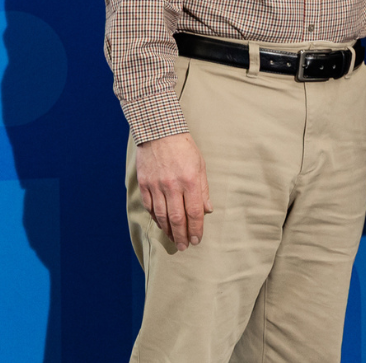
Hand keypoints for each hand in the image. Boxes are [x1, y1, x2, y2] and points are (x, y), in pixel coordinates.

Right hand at [135, 133, 212, 251]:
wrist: (159, 132)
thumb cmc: (184, 148)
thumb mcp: (200, 165)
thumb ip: (203, 190)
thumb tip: (207, 210)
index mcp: (190, 181)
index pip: (194, 212)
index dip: (196, 229)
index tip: (197, 240)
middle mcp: (172, 186)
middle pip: (177, 218)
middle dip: (182, 235)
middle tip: (184, 247)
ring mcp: (156, 186)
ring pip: (162, 216)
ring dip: (168, 231)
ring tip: (174, 240)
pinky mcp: (144, 184)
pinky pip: (150, 207)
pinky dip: (156, 218)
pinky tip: (162, 225)